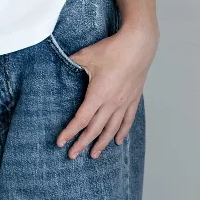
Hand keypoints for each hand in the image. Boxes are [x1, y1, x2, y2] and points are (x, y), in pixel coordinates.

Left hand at [56, 22, 157, 158]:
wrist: (139, 44)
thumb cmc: (113, 49)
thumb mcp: (86, 55)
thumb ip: (71, 62)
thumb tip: (60, 63)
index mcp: (98, 94)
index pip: (81, 120)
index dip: (70, 132)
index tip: (61, 142)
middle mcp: (111, 102)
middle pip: (95, 129)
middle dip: (82, 144)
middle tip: (73, 155)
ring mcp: (124, 102)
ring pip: (112, 129)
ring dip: (102, 143)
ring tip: (94, 154)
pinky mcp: (134, 99)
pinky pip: (127, 120)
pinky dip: (122, 132)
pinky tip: (118, 141)